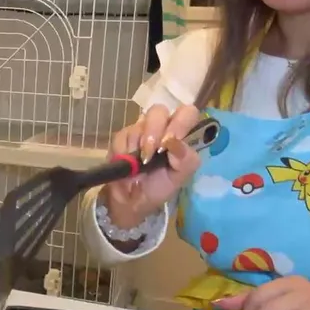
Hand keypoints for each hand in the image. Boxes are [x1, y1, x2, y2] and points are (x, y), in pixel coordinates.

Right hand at [99, 104, 202, 229]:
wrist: (132, 200)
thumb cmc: (159, 186)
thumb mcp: (179, 178)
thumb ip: (186, 160)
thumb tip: (176, 143)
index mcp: (179, 135)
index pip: (187, 113)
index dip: (180, 123)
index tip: (170, 143)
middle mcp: (161, 127)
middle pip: (160, 110)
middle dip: (157, 129)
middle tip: (156, 150)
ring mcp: (140, 129)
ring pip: (142, 120)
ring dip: (144, 141)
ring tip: (143, 161)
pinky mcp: (122, 136)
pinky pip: (124, 135)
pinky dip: (127, 150)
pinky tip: (129, 162)